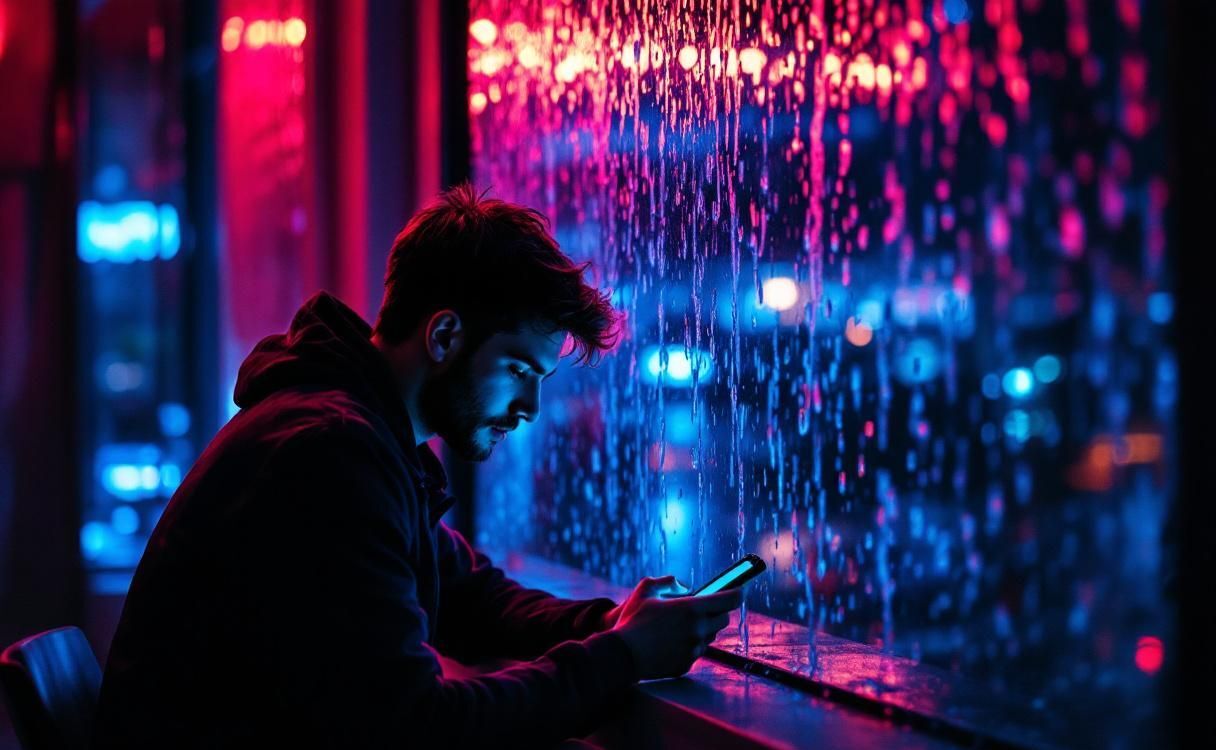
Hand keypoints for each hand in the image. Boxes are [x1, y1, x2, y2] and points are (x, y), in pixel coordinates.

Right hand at [609, 579, 742, 680]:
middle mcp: (698, 630)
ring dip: (702, 630)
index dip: (738, 591)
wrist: (622, 655)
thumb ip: (668, 582)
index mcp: (692, 609)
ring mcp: (694, 650)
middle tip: (702, 609)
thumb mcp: (646, 589)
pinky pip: (696, 652)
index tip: (740, 588)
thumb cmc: (633, 620)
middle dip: (716, 612)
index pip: (730, 599)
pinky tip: (670, 642)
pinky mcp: (687, 664)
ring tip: (679, 627)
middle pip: (723, 619)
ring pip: (710, 636)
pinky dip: (689, 645)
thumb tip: (684, 586)